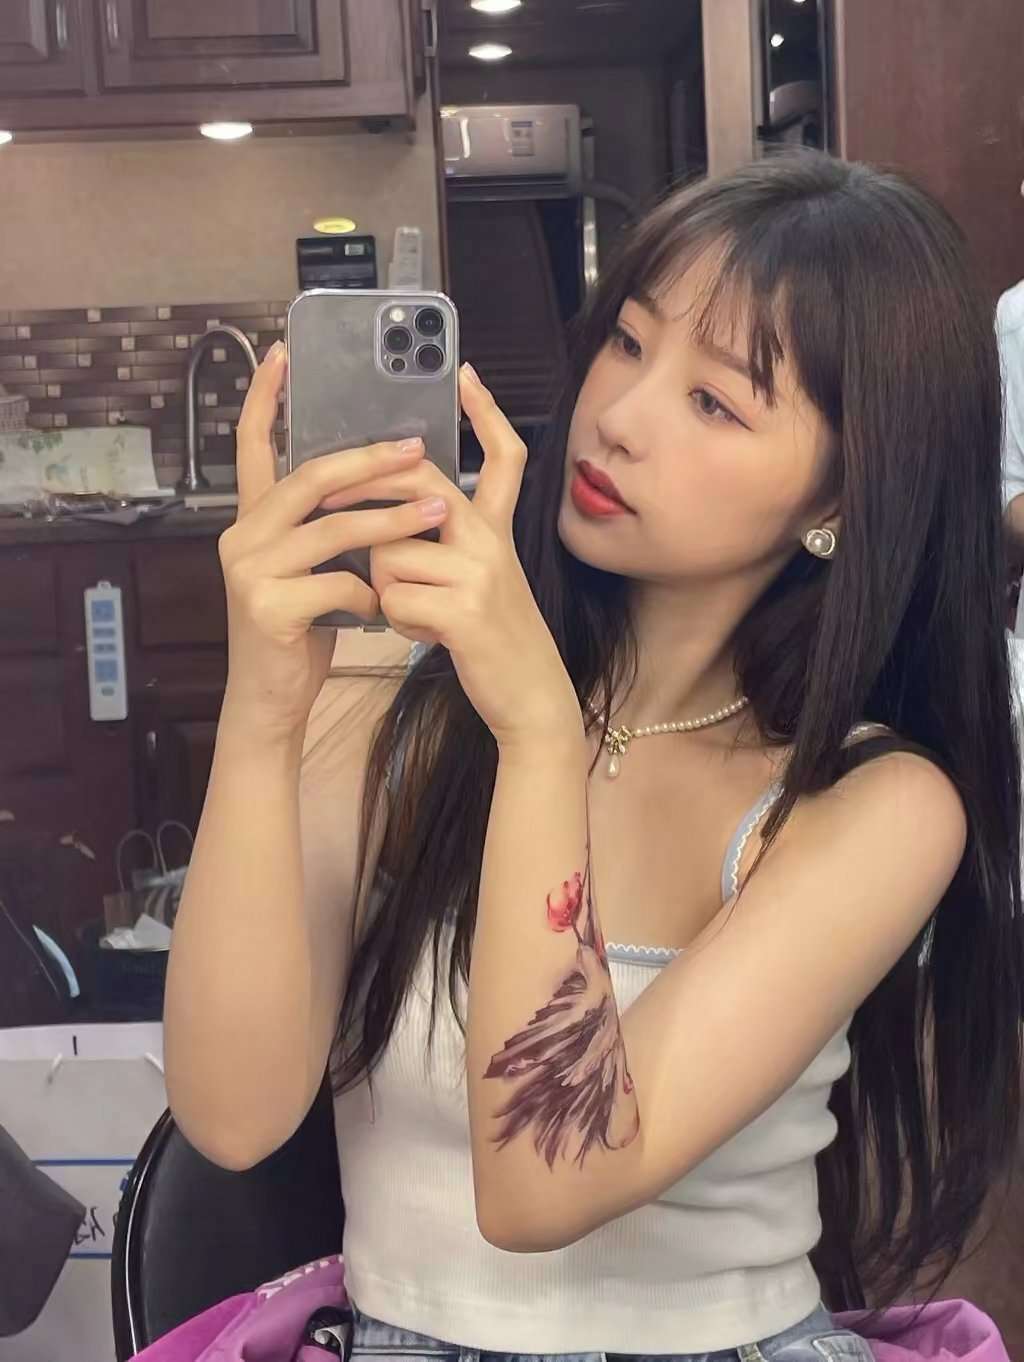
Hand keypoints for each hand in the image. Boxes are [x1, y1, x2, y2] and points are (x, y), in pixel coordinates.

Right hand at [217, 342, 445, 740]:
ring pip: (332, 529)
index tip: (282, 353)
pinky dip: (371, 594)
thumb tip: (378, 481)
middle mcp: (241, 535)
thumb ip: (324, 527)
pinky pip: (337, 584)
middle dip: (369, 460)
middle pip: (309, 478)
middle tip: (417, 447)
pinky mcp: (268, 607)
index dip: (265, 398)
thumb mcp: (310, 569)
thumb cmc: (300, 629)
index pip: (252, 446)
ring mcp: (250, 570)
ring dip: (391, 520)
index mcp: (252, 519)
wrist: (270, 699)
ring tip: (438, 512)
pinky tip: (385, 608)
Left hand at [319, 364, 581, 749]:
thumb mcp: (478, 578)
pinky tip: (426, 635)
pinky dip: (396, 622)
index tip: (466, 374)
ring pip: (387, 554)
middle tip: (337, 511)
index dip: (486, 414)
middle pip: (416, 488)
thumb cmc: (491, 637)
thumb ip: (446, 541)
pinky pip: (392, 598)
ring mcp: (480, 572)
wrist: (529, 693)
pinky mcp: (465, 610)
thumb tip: (384, 517)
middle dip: (368, 497)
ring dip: (386, 587)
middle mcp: (490, 539)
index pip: (501, 457)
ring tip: (420, 613)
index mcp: (494, 528)